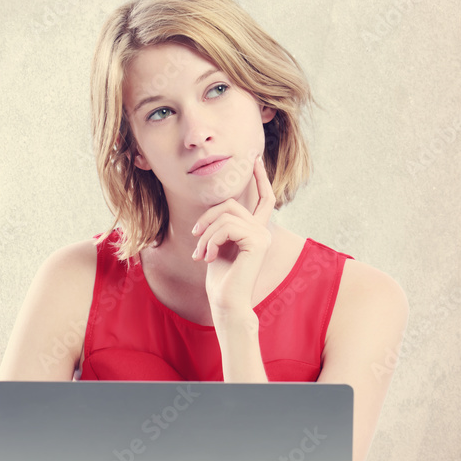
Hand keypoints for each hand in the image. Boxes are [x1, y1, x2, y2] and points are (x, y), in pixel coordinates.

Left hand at [191, 154, 274, 320]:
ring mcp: (263, 235)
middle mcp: (263, 231)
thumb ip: (222, 223)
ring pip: (226, 215)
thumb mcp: (217, 243)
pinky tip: (207, 258)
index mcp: (256, 230)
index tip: (255, 158)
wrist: (225, 302)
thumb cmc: (219, 277)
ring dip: (206, 233)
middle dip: (208, 217)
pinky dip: (211, 240)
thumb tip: (222, 202)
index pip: (264, 198)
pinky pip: (227, 226)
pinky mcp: (257, 241)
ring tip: (201, 254)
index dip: (260, 178)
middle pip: (231, 204)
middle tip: (196, 236)